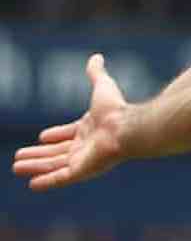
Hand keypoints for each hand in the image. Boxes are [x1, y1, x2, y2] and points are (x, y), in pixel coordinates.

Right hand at [13, 54, 128, 190]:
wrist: (125, 127)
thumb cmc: (115, 108)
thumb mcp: (102, 86)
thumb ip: (96, 73)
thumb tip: (96, 56)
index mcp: (91, 128)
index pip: (69, 134)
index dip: (56, 135)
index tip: (42, 136)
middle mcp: (87, 145)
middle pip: (57, 152)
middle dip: (38, 154)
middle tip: (18, 158)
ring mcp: (84, 160)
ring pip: (53, 165)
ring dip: (35, 166)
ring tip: (15, 167)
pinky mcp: (81, 171)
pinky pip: (60, 178)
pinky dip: (46, 181)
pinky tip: (32, 184)